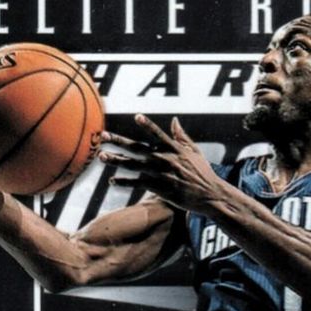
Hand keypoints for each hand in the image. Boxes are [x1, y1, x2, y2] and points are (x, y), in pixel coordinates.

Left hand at [99, 115, 222, 212]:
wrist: (209, 195)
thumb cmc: (202, 172)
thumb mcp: (194, 151)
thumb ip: (181, 136)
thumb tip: (174, 120)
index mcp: (174, 149)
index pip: (158, 134)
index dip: (148, 125)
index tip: (136, 116)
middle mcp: (165, 159)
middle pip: (137, 148)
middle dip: (119, 141)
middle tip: (103, 136)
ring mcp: (162, 174)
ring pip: (134, 166)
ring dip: (116, 161)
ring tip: (101, 156)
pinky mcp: (160, 188)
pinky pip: (138, 184)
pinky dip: (125, 182)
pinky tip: (112, 181)